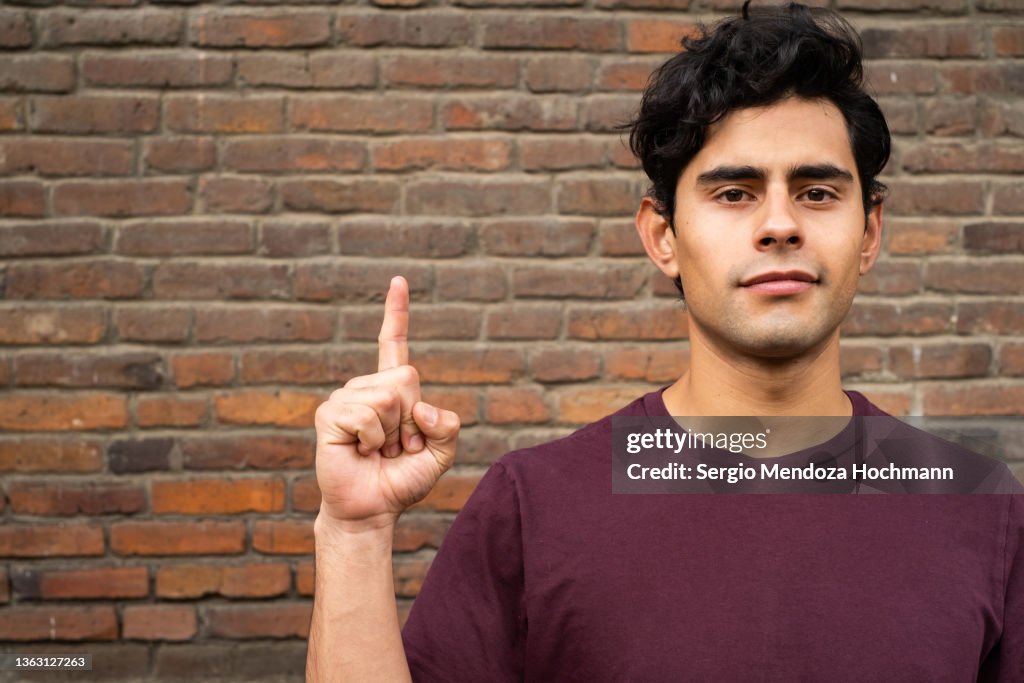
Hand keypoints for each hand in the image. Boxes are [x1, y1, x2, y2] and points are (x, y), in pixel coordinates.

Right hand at [314, 276, 459, 528]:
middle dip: (412, 420)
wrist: (372, 509)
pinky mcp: (328, 415)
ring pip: (389, 398)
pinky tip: (360, 451)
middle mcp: (366, 388)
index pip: (393, 344)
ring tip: (377, 451)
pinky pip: (367, 415)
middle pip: (407, 378)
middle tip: (398, 446)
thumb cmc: (402, 481)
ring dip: (392, 434)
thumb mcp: (441, 455)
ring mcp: (345, 398)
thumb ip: (449, 428)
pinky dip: (373, 439)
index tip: (398, 280)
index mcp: (392, 390)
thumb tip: (423, 408)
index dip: (396, 313)